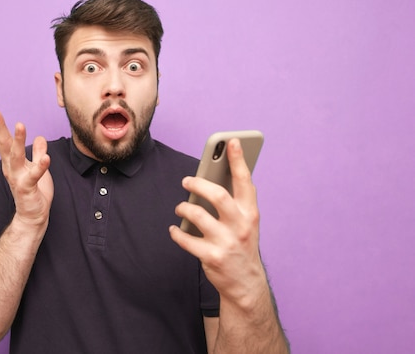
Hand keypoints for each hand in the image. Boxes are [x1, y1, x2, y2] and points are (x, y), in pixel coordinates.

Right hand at [0, 106, 53, 226]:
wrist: (34, 216)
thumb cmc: (34, 192)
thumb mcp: (37, 168)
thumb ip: (37, 153)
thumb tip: (40, 138)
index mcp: (12, 162)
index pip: (4, 139)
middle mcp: (11, 168)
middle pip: (4, 144)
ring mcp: (18, 178)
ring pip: (16, 157)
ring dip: (18, 141)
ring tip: (20, 125)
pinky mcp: (27, 188)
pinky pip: (34, 176)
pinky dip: (40, 166)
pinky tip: (46, 157)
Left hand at [170, 138, 266, 305]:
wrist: (245, 283)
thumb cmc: (241, 244)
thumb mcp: (246, 223)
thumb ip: (235, 201)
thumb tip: (216, 174)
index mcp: (250, 213)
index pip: (245, 181)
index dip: (238, 160)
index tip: (232, 141)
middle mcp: (240, 226)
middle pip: (217, 195)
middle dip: (198, 183)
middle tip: (187, 180)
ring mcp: (226, 242)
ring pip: (198, 215)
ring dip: (184, 208)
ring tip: (181, 207)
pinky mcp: (211, 257)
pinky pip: (186, 239)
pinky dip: (176, 233)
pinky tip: (174, 230)